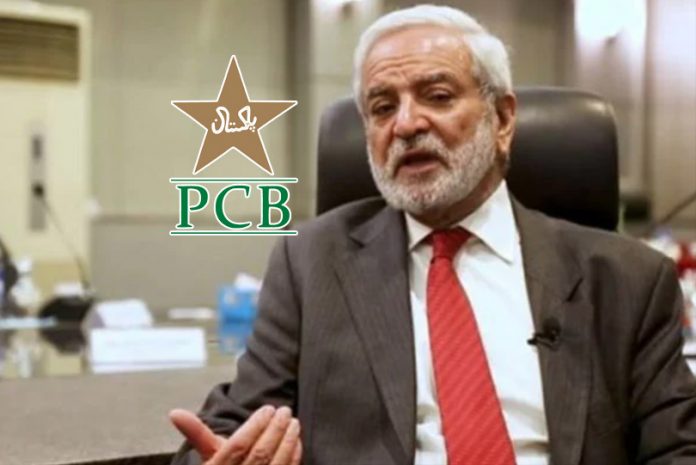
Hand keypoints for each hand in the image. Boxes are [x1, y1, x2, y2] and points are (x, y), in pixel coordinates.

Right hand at [169, 405, 301, 464]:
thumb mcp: (207, 455)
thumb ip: (196, 433)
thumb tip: (174, 412)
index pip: (238, 446)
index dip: (254, 426)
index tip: (267, 409)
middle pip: (260, 454)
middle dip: (275, 430)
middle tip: (284, 411)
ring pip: (275, 464)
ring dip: (287, 441)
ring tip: (293, 422)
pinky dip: (294, 456)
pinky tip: (297, 441)